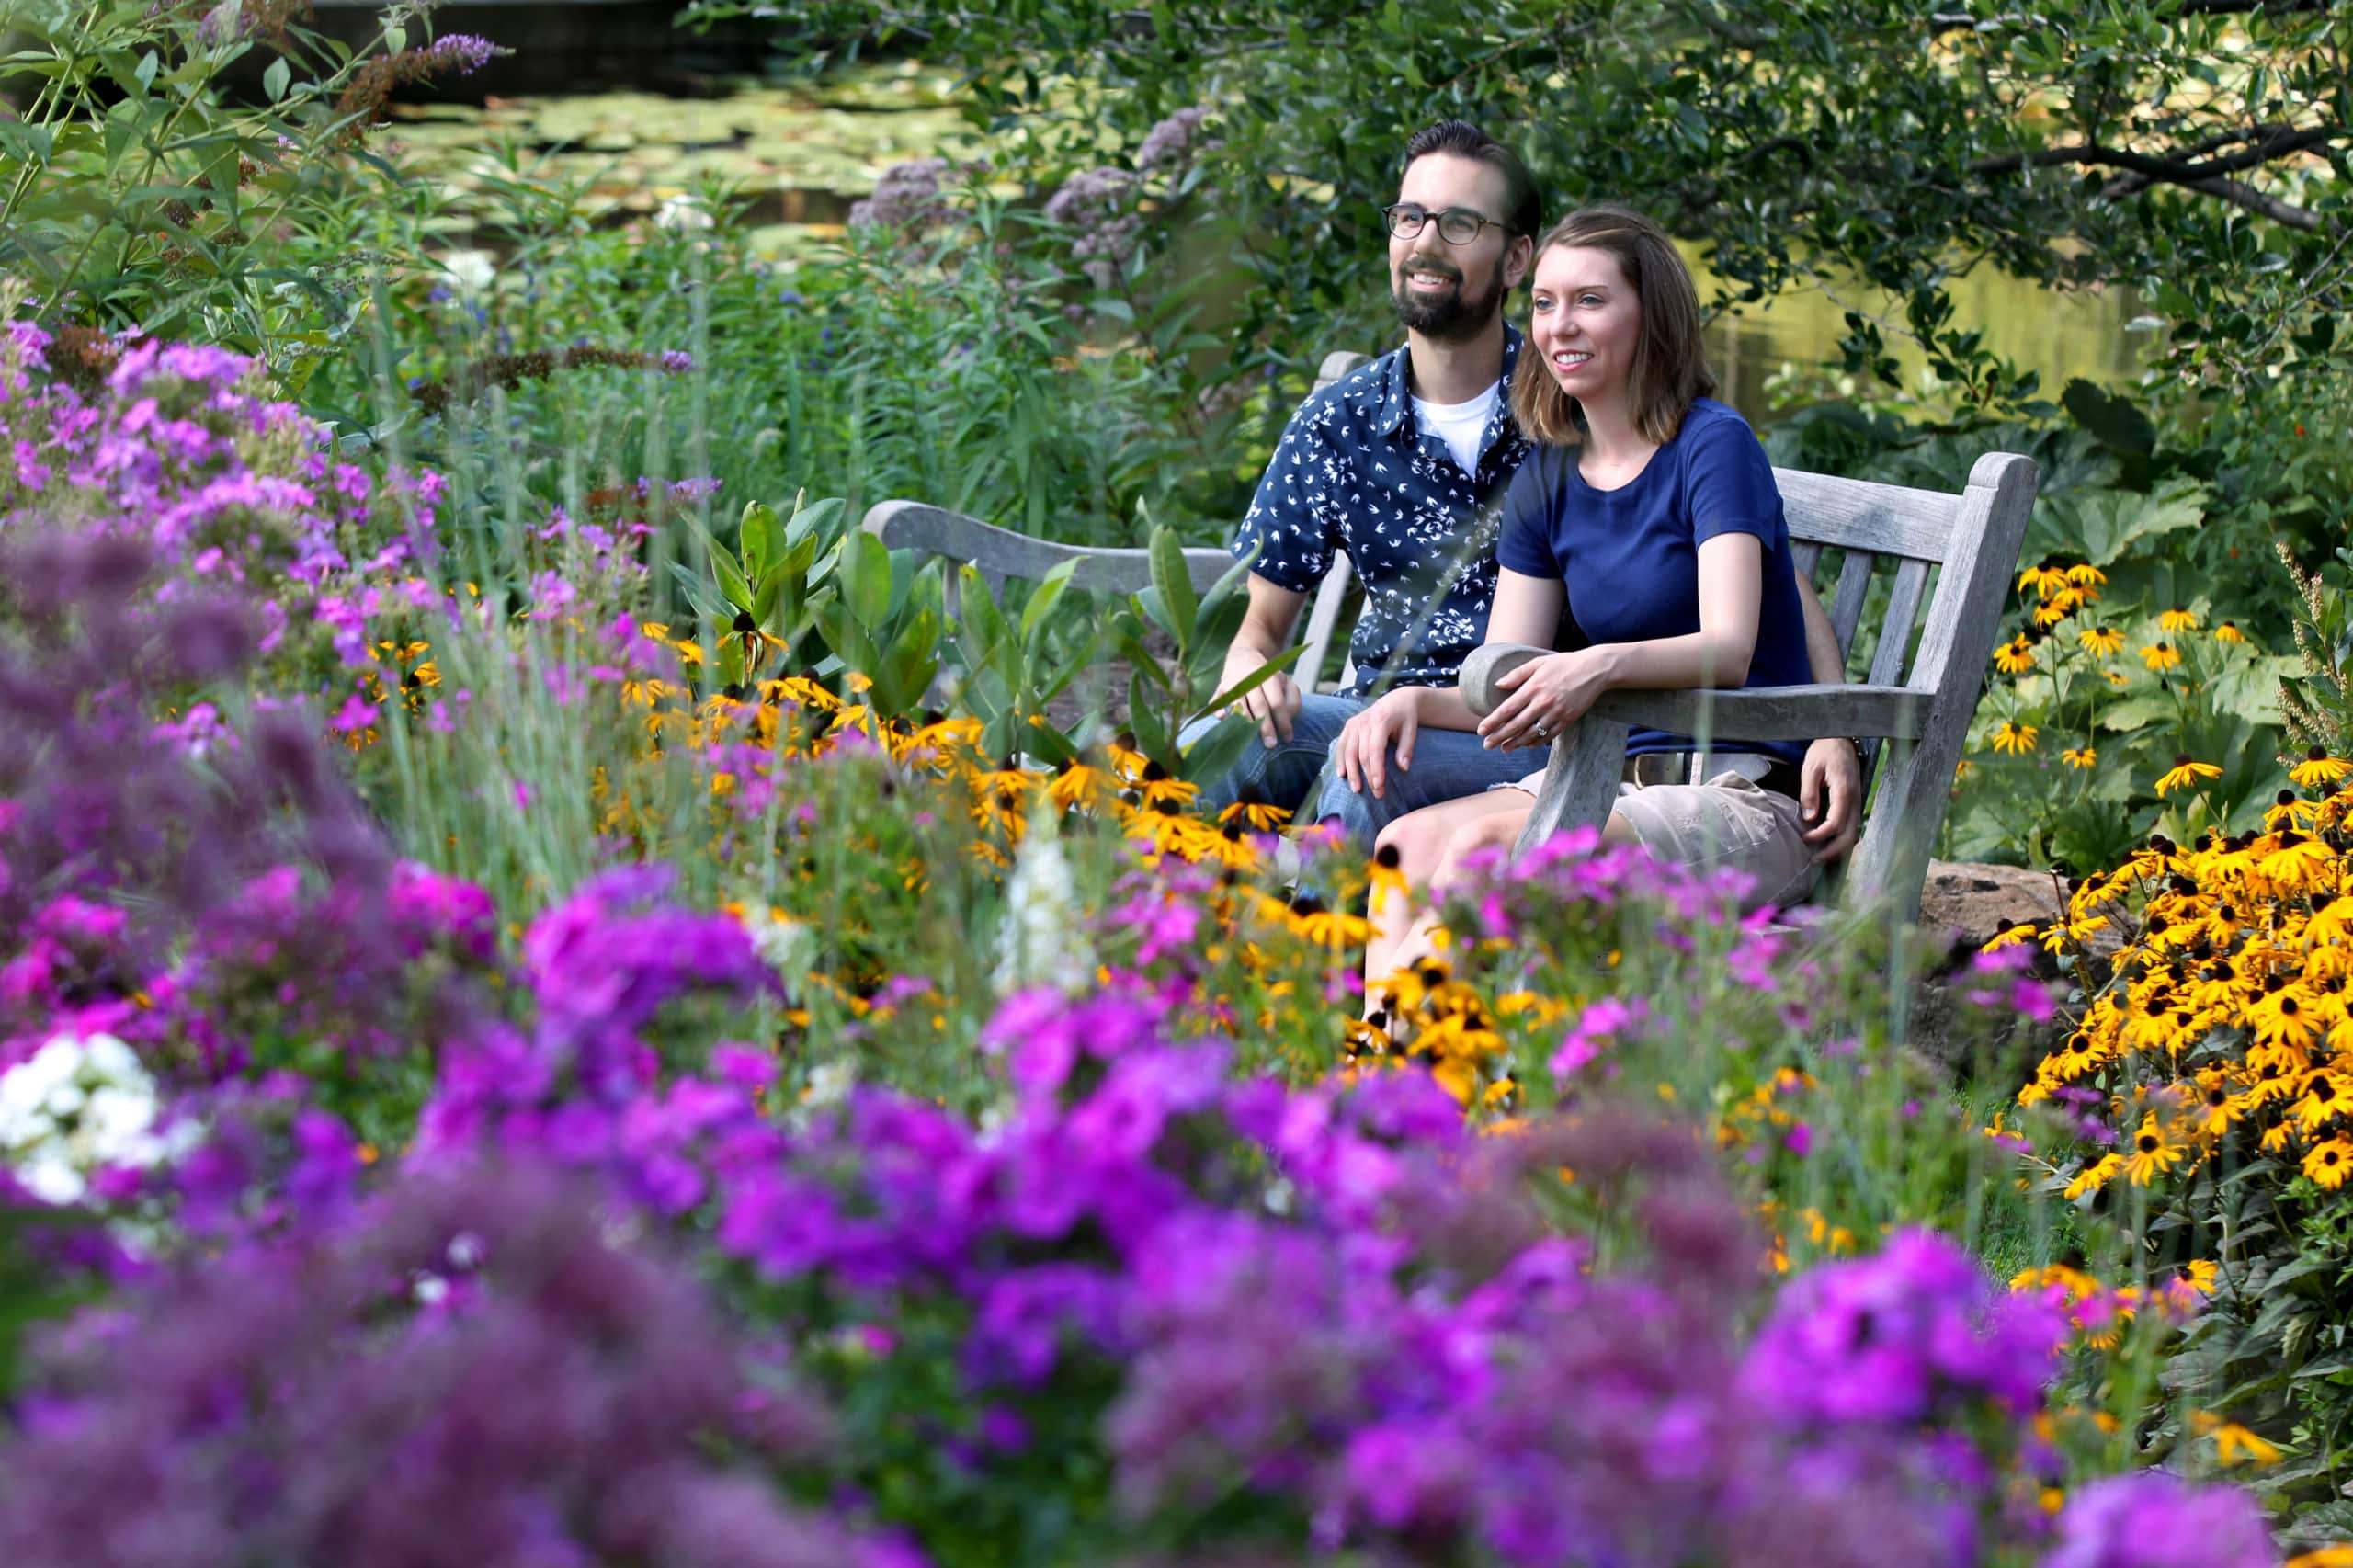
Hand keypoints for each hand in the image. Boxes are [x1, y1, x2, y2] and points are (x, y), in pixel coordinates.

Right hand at [1220, 648, 1302, 746]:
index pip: (1277, 702)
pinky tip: (1222, 717)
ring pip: (1239, 703)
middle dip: (1265, 726)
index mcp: (1269, 677)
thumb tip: (1287, 719)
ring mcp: (1234, 683)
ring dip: (1244, 719)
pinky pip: (1217, 700)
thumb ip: (1292, 701)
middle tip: (1271, 745)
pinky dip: (1218, 708)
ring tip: (1249, 736)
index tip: (1288, 739)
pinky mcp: (1220, 689)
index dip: (1283, 721)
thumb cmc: (1268, 681)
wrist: (1243, 659)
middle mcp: (1250, 679)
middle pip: (1259, 705)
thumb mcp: (1285, 685)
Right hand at [1334, 688, 1420, 797]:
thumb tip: (1403, 768)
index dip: (1376, 769)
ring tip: (1356, 790)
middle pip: (1361, 754)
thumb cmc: (1406, 717)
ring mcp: (1354, 724)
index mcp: (1380, 721)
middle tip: (1376, 794)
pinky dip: (1340, 761)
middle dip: (1367, 776)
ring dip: (1351, 772)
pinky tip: (1341, 775)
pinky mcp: (1349, 726)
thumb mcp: (1411, 730)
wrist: (1397, 700)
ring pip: (1348, 752)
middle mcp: (1363, 722)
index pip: (1375, 750)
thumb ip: (1407, 749)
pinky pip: (1341, 746)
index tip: (1379, 786)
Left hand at [1478, 649, 1607, 750]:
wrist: (1595, 669)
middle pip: (1516, 725)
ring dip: (1516, 743)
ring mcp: (1556, 713)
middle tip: (1486, 745)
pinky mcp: (1568, 719)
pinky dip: (1536, 742)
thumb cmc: (1564, 664)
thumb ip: (1517, 674)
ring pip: (1531, 734)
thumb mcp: (1539, 662)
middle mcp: (1543, 702)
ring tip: (1503, 748)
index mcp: (1533, 687)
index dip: (1492, 722)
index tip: (1481, 730)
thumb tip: (1498, 685)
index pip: (1507, 709)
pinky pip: (1548, 736)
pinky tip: (1526, 745)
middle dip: (1499, 737)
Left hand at [1799, 737, 1862, 862]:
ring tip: (1820, 857)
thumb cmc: (1825, 751)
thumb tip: (1809, 818)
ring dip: (1838, 848)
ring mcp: (1858, 802)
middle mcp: (1855, 800)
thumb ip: (1809, 793)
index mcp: (1844, 791)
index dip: (1820, 835)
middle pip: (1850, 835)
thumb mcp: (1811, 768)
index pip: (1836, 822)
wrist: (1842, 739)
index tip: (1804, 838)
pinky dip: (1842, 839)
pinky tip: (1828, 843)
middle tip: (1813, 861)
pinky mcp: (1855, 803)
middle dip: (1832, 851)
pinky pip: (1852, 826)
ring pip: (1854, 833)